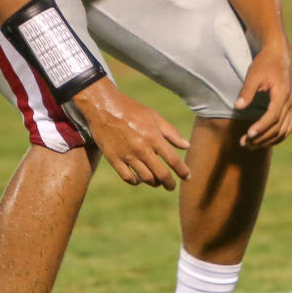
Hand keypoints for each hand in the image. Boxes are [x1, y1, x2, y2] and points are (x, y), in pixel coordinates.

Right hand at [71, 81, 189, 189]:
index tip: (187, 177)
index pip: (173, 160)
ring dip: (154, 183)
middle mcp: (142, 149)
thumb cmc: (132, 110)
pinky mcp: (113, 159)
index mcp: (153, 137)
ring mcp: (127, 155)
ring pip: (145, 178)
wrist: (104, 107)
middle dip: (169, 183)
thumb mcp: (154, 116)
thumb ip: (171, 132)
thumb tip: (186, 146)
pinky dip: (135, 181)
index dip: (182, 171)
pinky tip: (139, 179)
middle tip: (171, 186)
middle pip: (161, 173)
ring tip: (156, 182)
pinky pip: (127, 177)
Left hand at [234, 41, 291, 148]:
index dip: (261, 127)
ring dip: (268, 140)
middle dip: (261, 137)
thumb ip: (247, 91)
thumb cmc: (265, 64)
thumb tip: (238, 107)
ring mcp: (290, 107)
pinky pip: (286, 128)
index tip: (249, 134)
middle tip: (244, 143)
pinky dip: (277, 138)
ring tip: (251, 145)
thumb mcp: (253, 75)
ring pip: (283, 130)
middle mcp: (288, 103)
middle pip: (278, 127)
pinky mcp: (288, 109)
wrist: (278, 56)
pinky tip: (263, 141)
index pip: (273, 116)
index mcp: (281, 94)